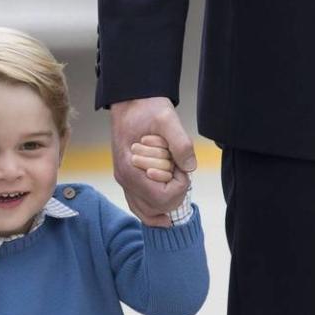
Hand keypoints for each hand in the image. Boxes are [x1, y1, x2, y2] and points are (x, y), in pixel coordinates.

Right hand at [110, 97, 194, 227]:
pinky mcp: (129, 180)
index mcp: (130, 168)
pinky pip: (140, 206)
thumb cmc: (146, 109)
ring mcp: (125, 182)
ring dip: (166, 200)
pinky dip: (155, 210)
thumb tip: (189, 168)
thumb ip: (180, 143)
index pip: (162, 197)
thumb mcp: (167, 118)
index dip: (180, 185)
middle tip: (178, 169)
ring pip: (148, 212)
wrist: (131, 102)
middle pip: (157, 208)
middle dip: (174, 191)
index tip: (181, 166)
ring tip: (172, 179)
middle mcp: (125, 180)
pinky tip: (167, 209)